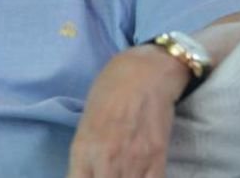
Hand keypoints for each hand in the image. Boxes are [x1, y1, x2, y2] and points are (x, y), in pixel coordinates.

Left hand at [67, 45, 189, 177]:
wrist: (144, 73)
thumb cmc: (110, 91)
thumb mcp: (86, 123)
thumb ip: (87, 154)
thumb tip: (88, 173)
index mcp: (82, 149)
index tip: (91, 176)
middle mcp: (105, 160)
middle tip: (108, 173)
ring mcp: (132, 161)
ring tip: (123, 171)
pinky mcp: (157, 159)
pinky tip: (140, 174)